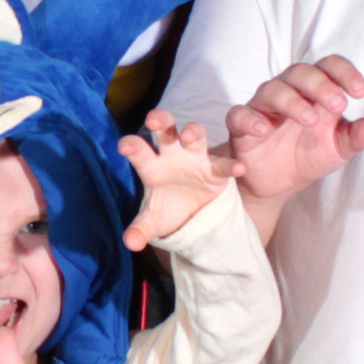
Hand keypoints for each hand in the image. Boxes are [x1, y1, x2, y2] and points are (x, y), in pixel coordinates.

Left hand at [117, 112, 229, 248]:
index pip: (139, 152)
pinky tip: (239, 169)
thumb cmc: (167, 209)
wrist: (193, 216)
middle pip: (166, 130)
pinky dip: (231, 165)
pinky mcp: (216, 170)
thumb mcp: (153, 221)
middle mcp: (172, 155)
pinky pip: (224, 165)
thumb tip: (130, 243)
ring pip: (196, 136)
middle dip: (161, 120)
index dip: (132, 146)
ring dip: (193, 132)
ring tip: (190, 136)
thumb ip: (140, 229)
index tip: (124, 146)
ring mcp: (196, 159)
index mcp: (152, 166)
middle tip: (153, 119)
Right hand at [223, 58, 363, 228]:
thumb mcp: (338, 149)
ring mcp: (263, 107)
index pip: (328, 66)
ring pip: (272, 89)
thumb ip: (356, 137)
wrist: (276, 184)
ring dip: (292, 101)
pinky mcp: (241, 126)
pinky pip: (239, 114)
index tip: (360, 92)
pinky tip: (264, 130)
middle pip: (300, 72)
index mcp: (314, 92)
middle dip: (320, 85)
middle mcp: (288, 92)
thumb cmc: (308, 155)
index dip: (345, 72)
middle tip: (337, 105)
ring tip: (309, 119)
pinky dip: (250, 118)